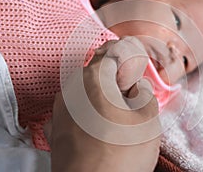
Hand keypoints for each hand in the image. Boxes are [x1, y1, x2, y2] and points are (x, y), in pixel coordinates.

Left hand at [51, 37, 160, 171]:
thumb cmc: (122, 152)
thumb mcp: (147, 119)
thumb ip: (145, 94)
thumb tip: (138, 87)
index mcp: (94, 78)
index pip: (110, 49)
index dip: (126, 51)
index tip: (135, 61)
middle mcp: (71, 88)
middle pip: (96, 70)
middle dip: (115, 76)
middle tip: (131, 92)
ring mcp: (60, 109)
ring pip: (84, 90)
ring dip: (101, 94)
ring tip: (117, 112)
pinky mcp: (56, 129)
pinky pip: (75, 109)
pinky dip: (88, 110)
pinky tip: (100, 125)